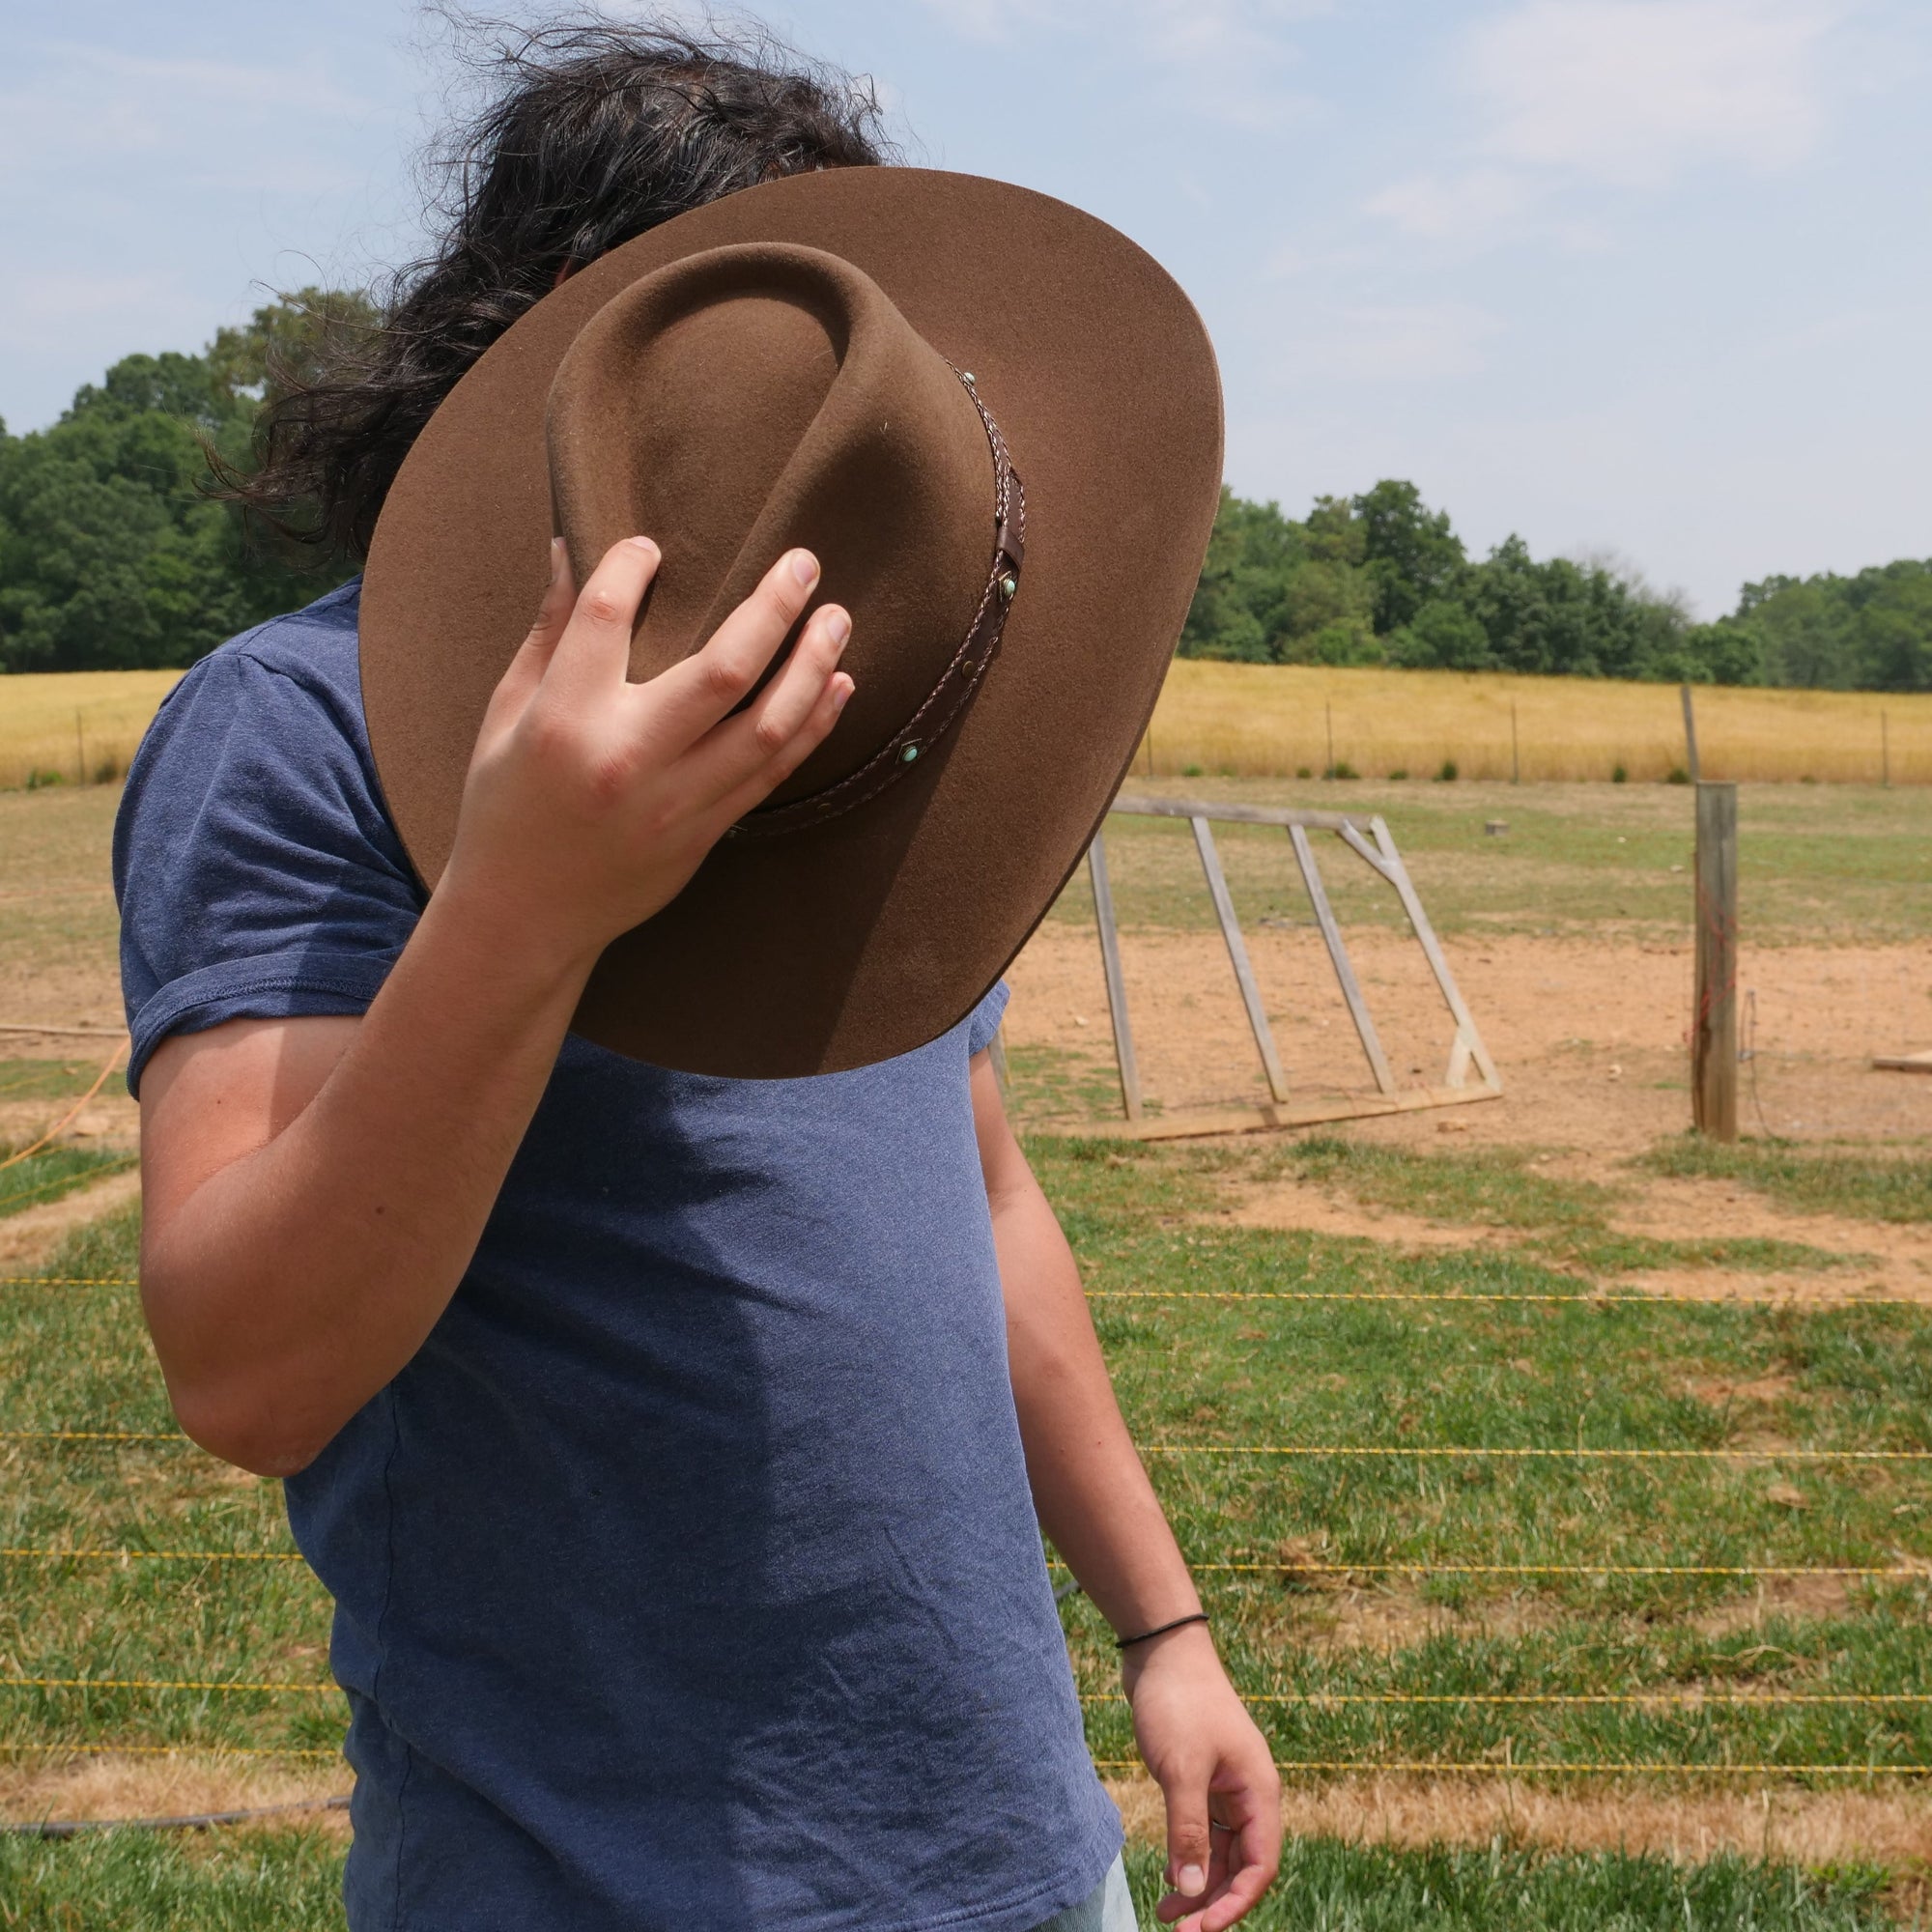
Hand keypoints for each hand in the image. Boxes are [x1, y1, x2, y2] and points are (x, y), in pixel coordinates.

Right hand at [441, 535, 852, 975]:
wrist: (524, 916)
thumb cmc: (505, 807)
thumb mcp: (506, 715)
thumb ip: (547, 633)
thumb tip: (571, 548)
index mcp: (564, 719)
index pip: (607, 617)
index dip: (633, 566)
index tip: (652, 547)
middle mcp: (627, 758)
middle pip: (723, 669)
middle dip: (773, 607)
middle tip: (804, 563)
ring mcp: (674, 802)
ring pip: (767, 725)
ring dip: (812, 666)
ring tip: (836, 619)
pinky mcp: (702, 834)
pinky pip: (773, 772)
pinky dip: (812, 726)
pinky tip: (836, 685)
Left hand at [1123, 1624, 1280, 1930]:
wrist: (1160, 1650)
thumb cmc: (1179, 1702)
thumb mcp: (1182, 1770)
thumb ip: (1189, 1832)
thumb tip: (1193, 1892)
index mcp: (1259, 1792)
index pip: (1260, 1866)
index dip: (1235, 1903)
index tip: (1201, 1929)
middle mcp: (1249, 1794)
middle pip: (1241, 1865)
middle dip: (1213, 1901)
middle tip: (1176, 1929)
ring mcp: (1225, 1787)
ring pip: (1221, 1852)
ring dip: (1198, 1883)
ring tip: (1164, 1910)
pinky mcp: (1202, 1780)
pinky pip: (1204, 1831)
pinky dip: (1189, 1856)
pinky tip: (1169, 1874)